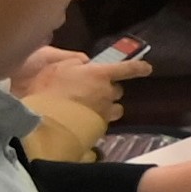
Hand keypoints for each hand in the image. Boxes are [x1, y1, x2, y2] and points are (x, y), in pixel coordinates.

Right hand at [11, 41, 138, 135]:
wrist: (43, 120)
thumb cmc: (49, 89)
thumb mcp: (59, 67)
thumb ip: (75, 62)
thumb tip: (84, 63)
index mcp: (100, 75)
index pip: (128, 69)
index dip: (139, 68)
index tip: (148, 68)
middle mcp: (107, 93)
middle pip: (117, 91)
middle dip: (109, 90)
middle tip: (93, 91)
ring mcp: (103, 112)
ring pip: (114, 109)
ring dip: (108, 108)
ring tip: (92, 109)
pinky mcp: (98, 129)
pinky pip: (102, 123)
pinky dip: (96, 121)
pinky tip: (83, 122)